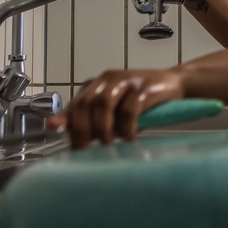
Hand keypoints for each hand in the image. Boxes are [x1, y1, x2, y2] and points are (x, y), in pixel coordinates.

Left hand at [48, 69, 185, 147]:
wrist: (172, 84)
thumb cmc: (140, 101)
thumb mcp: (114, 111)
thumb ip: (94, 121)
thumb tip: (77, 139)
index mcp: (96, 84)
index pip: (75, 102)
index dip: (65, 117)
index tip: (54, 130)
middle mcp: (108, 79)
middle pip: (86, 103)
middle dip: (82, 128)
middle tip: (86, 148)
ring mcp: (126, 80)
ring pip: (103, 104)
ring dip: (103, 127)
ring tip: (108, 142)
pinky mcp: (143, 87)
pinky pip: (129, 109)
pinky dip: (126, 127)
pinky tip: (130, 137)